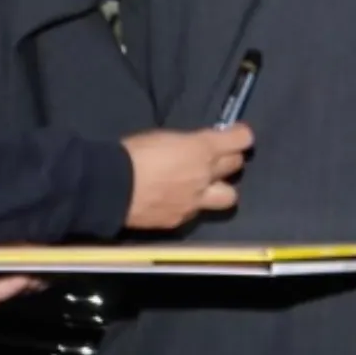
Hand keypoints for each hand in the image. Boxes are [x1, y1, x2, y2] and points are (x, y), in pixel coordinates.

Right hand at [120, 124, 254, 229]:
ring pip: (229, 196)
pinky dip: (191, 205)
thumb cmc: (134, 153)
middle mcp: (206, 175)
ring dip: (220, 189)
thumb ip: (189, 143)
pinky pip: (197, 212)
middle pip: (236, 165)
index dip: (241, 136)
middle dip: (228, 160)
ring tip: (205, 187)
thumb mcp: (165, 137)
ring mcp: (196, 200)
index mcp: (203, 148)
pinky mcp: (182, 219)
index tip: (236, 135)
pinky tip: (177, 201)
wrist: (113, 187)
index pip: (242, 140)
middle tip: (214, 159)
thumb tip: (196, 147)